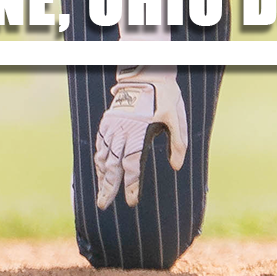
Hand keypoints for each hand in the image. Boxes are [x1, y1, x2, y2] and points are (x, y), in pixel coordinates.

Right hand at [93, 67, 187, 208]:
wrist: (147, 71)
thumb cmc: (165, 95)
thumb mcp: (177, 117)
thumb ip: (178, 143)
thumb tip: (176, 166)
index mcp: (139, 133)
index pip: (132, 166)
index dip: (131, 186)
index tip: (130, 201)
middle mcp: (122, 132)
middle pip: (112, 166)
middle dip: (108, 188)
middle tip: (102, 204)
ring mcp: (112, 126)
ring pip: (102, 156)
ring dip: (101, 176)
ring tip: (101, 192)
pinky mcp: (108, 120)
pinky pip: (99, 144)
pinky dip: (98, 159)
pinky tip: (100, 169)